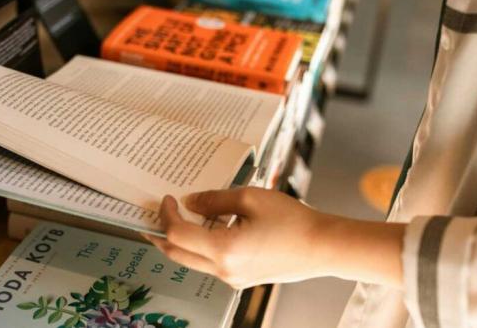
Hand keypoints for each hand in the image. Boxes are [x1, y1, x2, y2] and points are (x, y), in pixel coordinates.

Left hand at [144, 188, 405, 288]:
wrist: (322, 246)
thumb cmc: (292, 220)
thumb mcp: (250, 198)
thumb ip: (214, 200)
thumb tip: (191, 203)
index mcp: (223, 249)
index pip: (178, 234)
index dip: (166, 215)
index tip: (167, 198)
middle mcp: (223, 269)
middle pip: (177, 254)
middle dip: (161, 234)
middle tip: (155, 217)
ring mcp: (233, 278)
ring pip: (192, 262)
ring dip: (181, 242)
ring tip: (180, 220)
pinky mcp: (242, 279)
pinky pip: (211, 264)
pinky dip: (201, 248)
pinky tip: (207, 230)